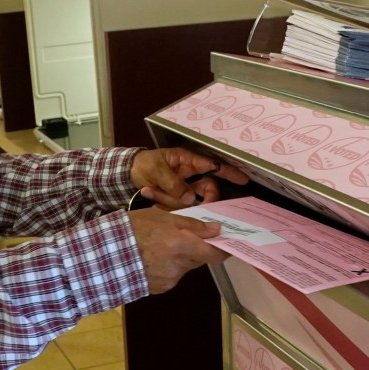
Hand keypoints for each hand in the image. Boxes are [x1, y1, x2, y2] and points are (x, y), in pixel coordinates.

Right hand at [127, 207, 228, 293]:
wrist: (103, 255)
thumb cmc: (131, 229)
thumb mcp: (160, 217)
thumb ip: (191, 225)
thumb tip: (216, 230)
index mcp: (181, 245)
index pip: (215, 253)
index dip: (224, 249)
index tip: (226, 242)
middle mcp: (179, 265)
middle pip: (200, 259)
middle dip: (196, 249)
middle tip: (182, 237)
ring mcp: (170, 279)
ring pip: (185, 267)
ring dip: (179, 257)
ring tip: (158, 247)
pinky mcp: (160, 288)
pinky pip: (172, 276)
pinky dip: (167, 267)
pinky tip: (151, 259)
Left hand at [130, 148, 248, 208]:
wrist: (125, 173)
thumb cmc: (143, 164)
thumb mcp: (156, 169)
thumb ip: (173, 183)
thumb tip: (189, 197)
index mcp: (188, 162)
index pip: (213, 166)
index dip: (229, 172)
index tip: (243, 180)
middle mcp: (190, 176)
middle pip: (206, 190)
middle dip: (197, 198)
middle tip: (185, 202)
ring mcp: (183, 189)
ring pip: (189, 201)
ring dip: (168, 198)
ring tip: (150, 189)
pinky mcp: (174, 200)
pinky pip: (176, 207)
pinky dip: (162, 204)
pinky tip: (149, 194)